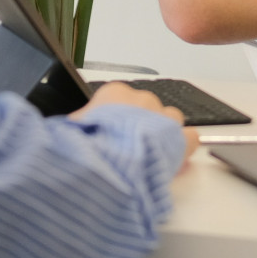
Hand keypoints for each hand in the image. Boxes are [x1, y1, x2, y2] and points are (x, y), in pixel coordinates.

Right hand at [72, 81, 200, 170]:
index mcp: (114, 93)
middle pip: (143, 110)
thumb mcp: (70, 131)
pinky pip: (189, 137)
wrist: (111, 163)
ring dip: (161, 133)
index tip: (109, 135)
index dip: (114, 121)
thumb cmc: (89, 145)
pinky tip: (173, 158)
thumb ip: (75, 126)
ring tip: (148, 154)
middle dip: (137, 127)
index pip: (117, 101)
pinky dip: (183, 147)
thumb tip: (67, 130)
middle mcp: (142, 99)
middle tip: (126, 149)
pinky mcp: (180, 138)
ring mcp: (163, 116)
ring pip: (168, 120)